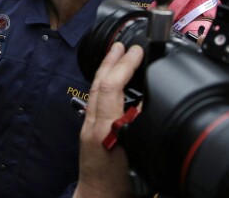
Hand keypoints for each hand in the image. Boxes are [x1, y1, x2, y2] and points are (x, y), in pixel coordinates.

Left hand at [73, 42, 142, 197]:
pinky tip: (110, 81)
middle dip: (110, 60)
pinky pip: (94, 99)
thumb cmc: (116, 185)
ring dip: (105, 69)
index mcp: (104, 129)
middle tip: (122, 44)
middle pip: (98, 83)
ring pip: (94, 90)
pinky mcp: (87, 130)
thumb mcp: (135, 156)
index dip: (123, 66)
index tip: (135, 51)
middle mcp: (91, 124)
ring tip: (115, 55)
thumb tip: (142, 103)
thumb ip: (136, 127)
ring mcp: (86, 126)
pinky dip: (103, 84)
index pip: (110, 87)